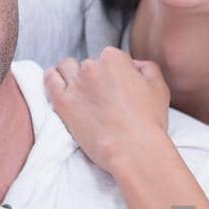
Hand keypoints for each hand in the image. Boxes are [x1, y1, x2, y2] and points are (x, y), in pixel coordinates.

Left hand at [43, 48, 169, 170]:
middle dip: (95, 77)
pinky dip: (53, 79)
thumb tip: (134, 65)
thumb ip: (147, 68)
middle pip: (89, 64)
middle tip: (102, 98)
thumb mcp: (159, 88)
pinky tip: (60, 87)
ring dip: (72, 75)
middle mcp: (92, 66)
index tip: (118, 89)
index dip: (115, 73)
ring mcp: (75, 84)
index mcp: (114, 59)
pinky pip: (49, 80)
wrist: (133, 150)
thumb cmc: (149, 122)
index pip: (110, 57)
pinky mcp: (62, 102)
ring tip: (80, 91)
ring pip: (66, 68)